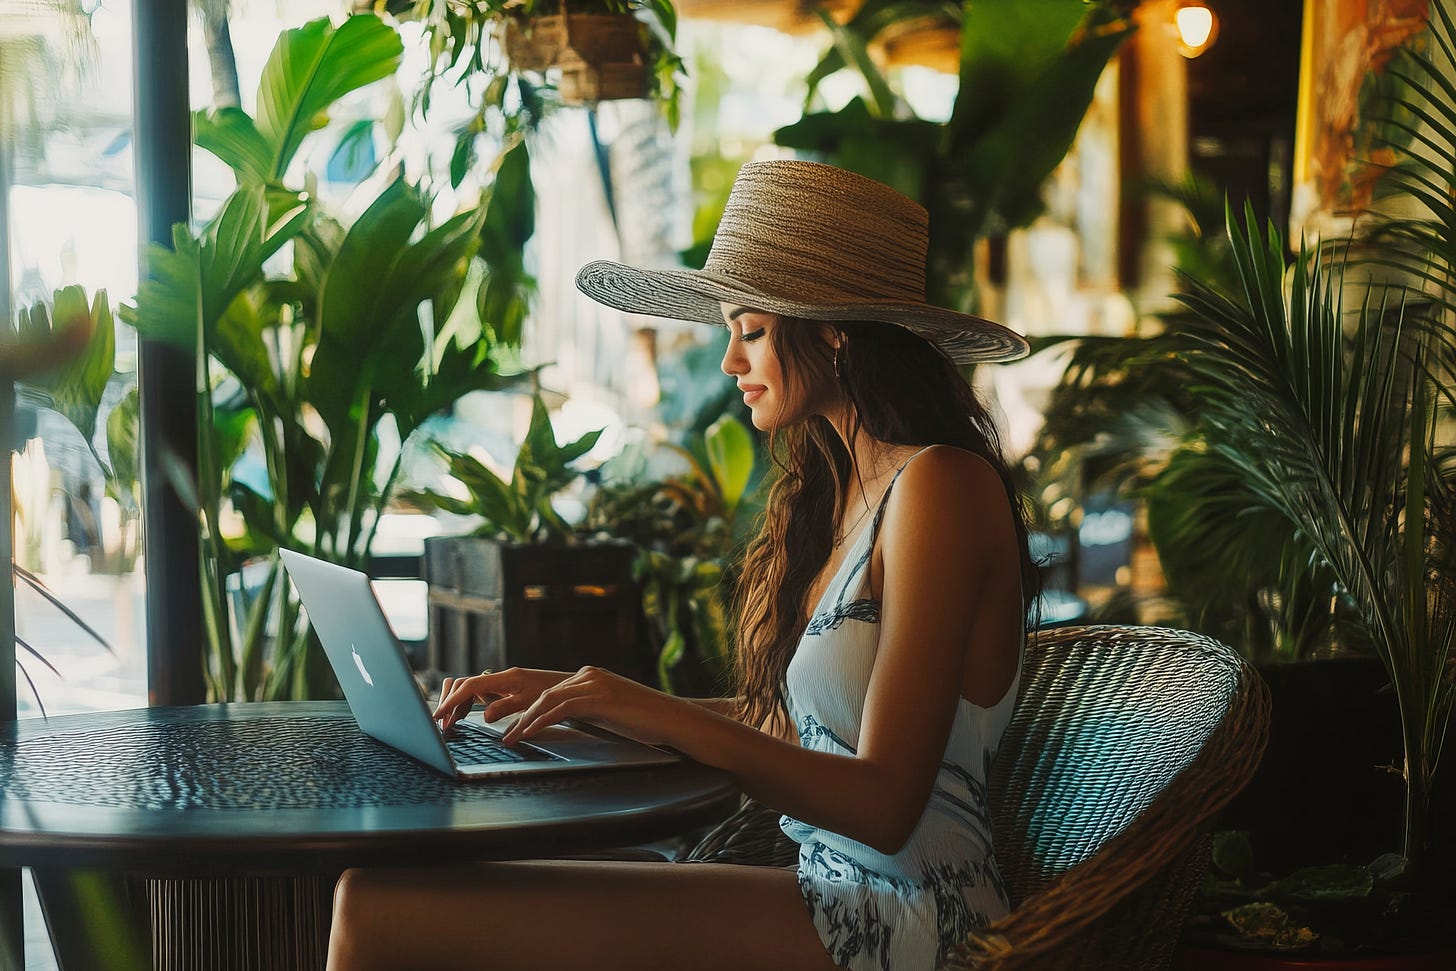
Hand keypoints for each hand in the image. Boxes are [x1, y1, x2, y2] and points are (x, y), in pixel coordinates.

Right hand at [432, 667, 569, 730]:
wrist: (570, 686)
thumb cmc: (555, 694)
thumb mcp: (531, 703)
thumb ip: (506, 708)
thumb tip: (485, 716)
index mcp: (505, 678)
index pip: (469, 686)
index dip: (451, 701)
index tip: (439, 716)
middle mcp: (499, 677)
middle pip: (462, 684)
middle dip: (449, 702)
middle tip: (444, 724)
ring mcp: (500, 682)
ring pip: (467, 688)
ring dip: (456, 703)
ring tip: (451, 723)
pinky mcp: (502, 688)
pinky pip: (477, 693)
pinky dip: (466, 704)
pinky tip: (464, 716)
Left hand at [501, 666, 686, 747]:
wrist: (672, 718)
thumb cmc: (645, 719)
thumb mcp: (610, 710)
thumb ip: (588, 709)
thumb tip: (566, 721)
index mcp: (590, 676)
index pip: (550, 691)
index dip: (528, 708)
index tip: (513, 725)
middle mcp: (589, 675)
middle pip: (543, 693)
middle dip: (519, 714)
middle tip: (503, 734)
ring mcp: (594, 684)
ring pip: (548, 700)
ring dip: (525, 720)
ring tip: (510, 738)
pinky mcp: (599, 698)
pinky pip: (561, 709)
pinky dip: (542, 721)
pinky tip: (530, 733)